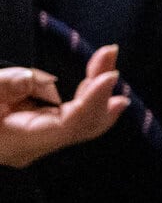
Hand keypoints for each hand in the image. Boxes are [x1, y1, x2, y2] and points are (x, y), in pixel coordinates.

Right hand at [0, 46, 126, 167]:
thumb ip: (7, 84)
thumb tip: (39, 80)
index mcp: (20, 143)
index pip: (68, 126)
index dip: (92, 102)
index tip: (108, 76)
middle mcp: (35, 146)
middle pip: (82, 124)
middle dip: (102, 91)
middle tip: (110, 56)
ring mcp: (38, 139)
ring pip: (81, 119)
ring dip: (97, 88)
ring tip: (106, 56)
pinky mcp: (38, 128)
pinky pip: (71, 114)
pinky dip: (87, 94)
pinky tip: (99, 75)